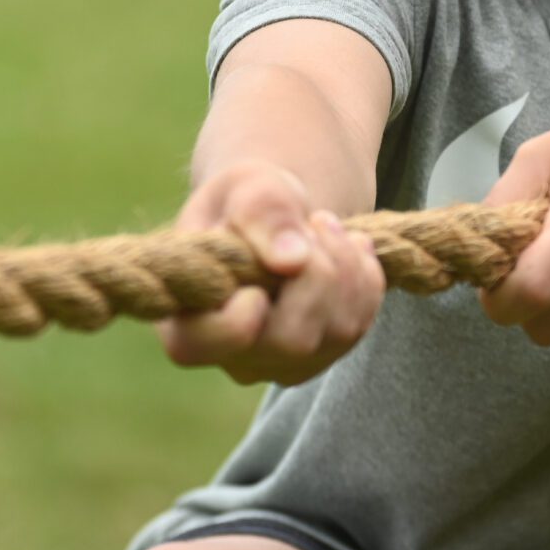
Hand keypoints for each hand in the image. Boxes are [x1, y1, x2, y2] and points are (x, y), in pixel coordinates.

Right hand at [157, 161, 385, 385]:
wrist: (277, 216)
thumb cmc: (247, 201)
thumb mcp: (245, 186)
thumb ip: (260, 213)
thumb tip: (291, 259)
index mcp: (185, 318)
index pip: (196, 346)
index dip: (236, 320)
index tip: (258, 279)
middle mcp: (232, 355)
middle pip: (291, 341)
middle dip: (316, 272)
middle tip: (312, 224)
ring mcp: (282, 362)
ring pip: (337, 332)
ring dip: (345, 264)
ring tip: (324, 226)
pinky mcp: (324, 354)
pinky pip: (361, 322)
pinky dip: (365, 276)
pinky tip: (346, 248)